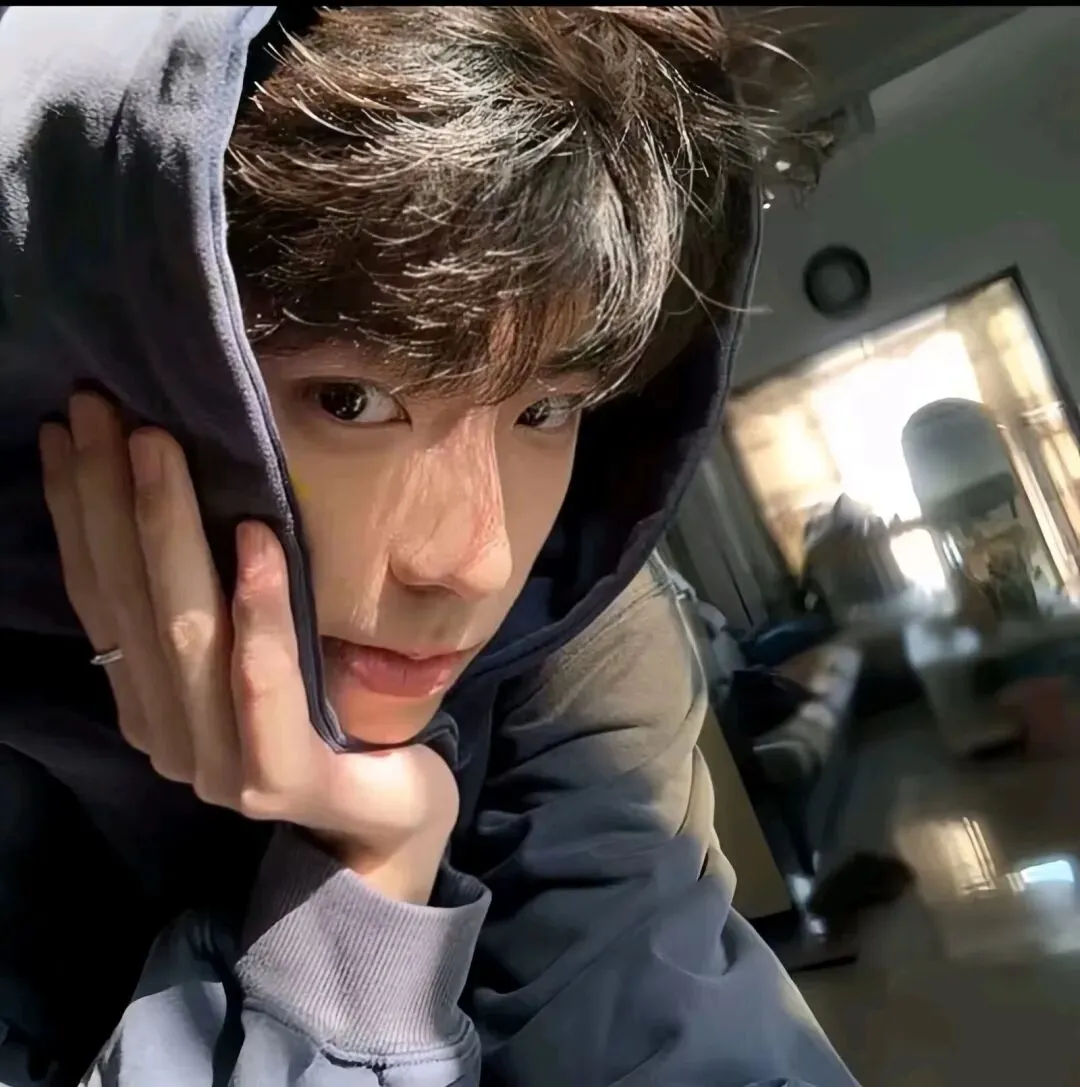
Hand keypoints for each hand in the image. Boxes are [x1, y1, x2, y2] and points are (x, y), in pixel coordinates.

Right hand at [39, 392, 457, 903]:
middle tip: (102, 410)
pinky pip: (265, 683)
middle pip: (130, 601)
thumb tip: (172, 496)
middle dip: (111, 500)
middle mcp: (167, 734)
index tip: (68, 430)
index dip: (79, 512)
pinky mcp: (281, 779)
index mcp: (151, 702)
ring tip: (162, 449)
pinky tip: (256, 540)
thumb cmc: (324, 719)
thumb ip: (208, 606)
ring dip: (168, 534)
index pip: (102, 595)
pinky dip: (259, 612)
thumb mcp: (253, 650)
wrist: (389, 815)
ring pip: (185, 633)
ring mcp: (218, 765)